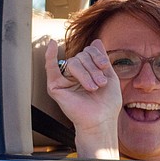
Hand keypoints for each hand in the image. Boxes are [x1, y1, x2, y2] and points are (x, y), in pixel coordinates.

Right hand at [45, 40, 120, 158]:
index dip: (97, 55)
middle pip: (81, 56)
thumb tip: (96, 40)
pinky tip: (51, 44)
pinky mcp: (56, 87)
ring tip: (93, 88)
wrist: (102, 120)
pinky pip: (51, 68)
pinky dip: (49, 55)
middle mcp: (74, 74)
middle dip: (93, 67)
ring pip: (73, 62)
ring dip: (86, 73)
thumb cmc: (107, 103)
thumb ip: (101, 58)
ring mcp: (64, 80)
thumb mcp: (110, 76)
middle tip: (101, 84)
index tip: (106, 66)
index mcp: (86, 70)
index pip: (88, 51)